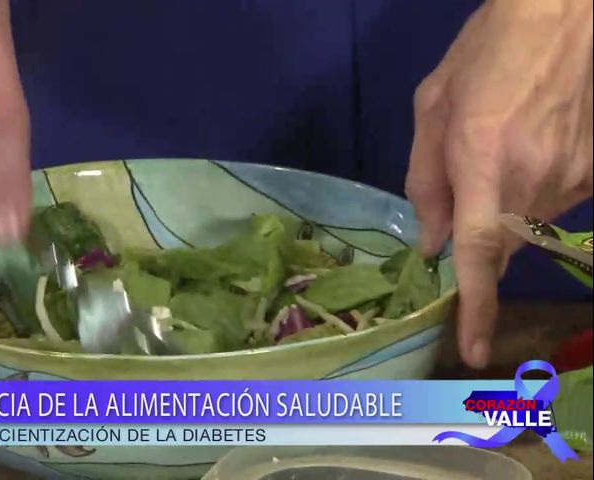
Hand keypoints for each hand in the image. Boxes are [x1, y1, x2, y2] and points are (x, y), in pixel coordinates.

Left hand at [406, 0, 592, 368]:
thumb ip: (425, 181)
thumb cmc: (486, 52)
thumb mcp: (432, 107)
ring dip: (506, 205)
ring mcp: (573, 176)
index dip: (476, 306)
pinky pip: (555, 201)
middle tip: (469, 179)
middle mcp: (533, 178)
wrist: (565, 12)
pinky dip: (533, 188)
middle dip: (478, 232)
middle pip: (500, 242)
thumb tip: (431, 243)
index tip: (475, 349)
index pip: (478, 251)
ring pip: (529, 223)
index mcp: (482, 159)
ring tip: (503, 144)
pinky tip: (532, 142)